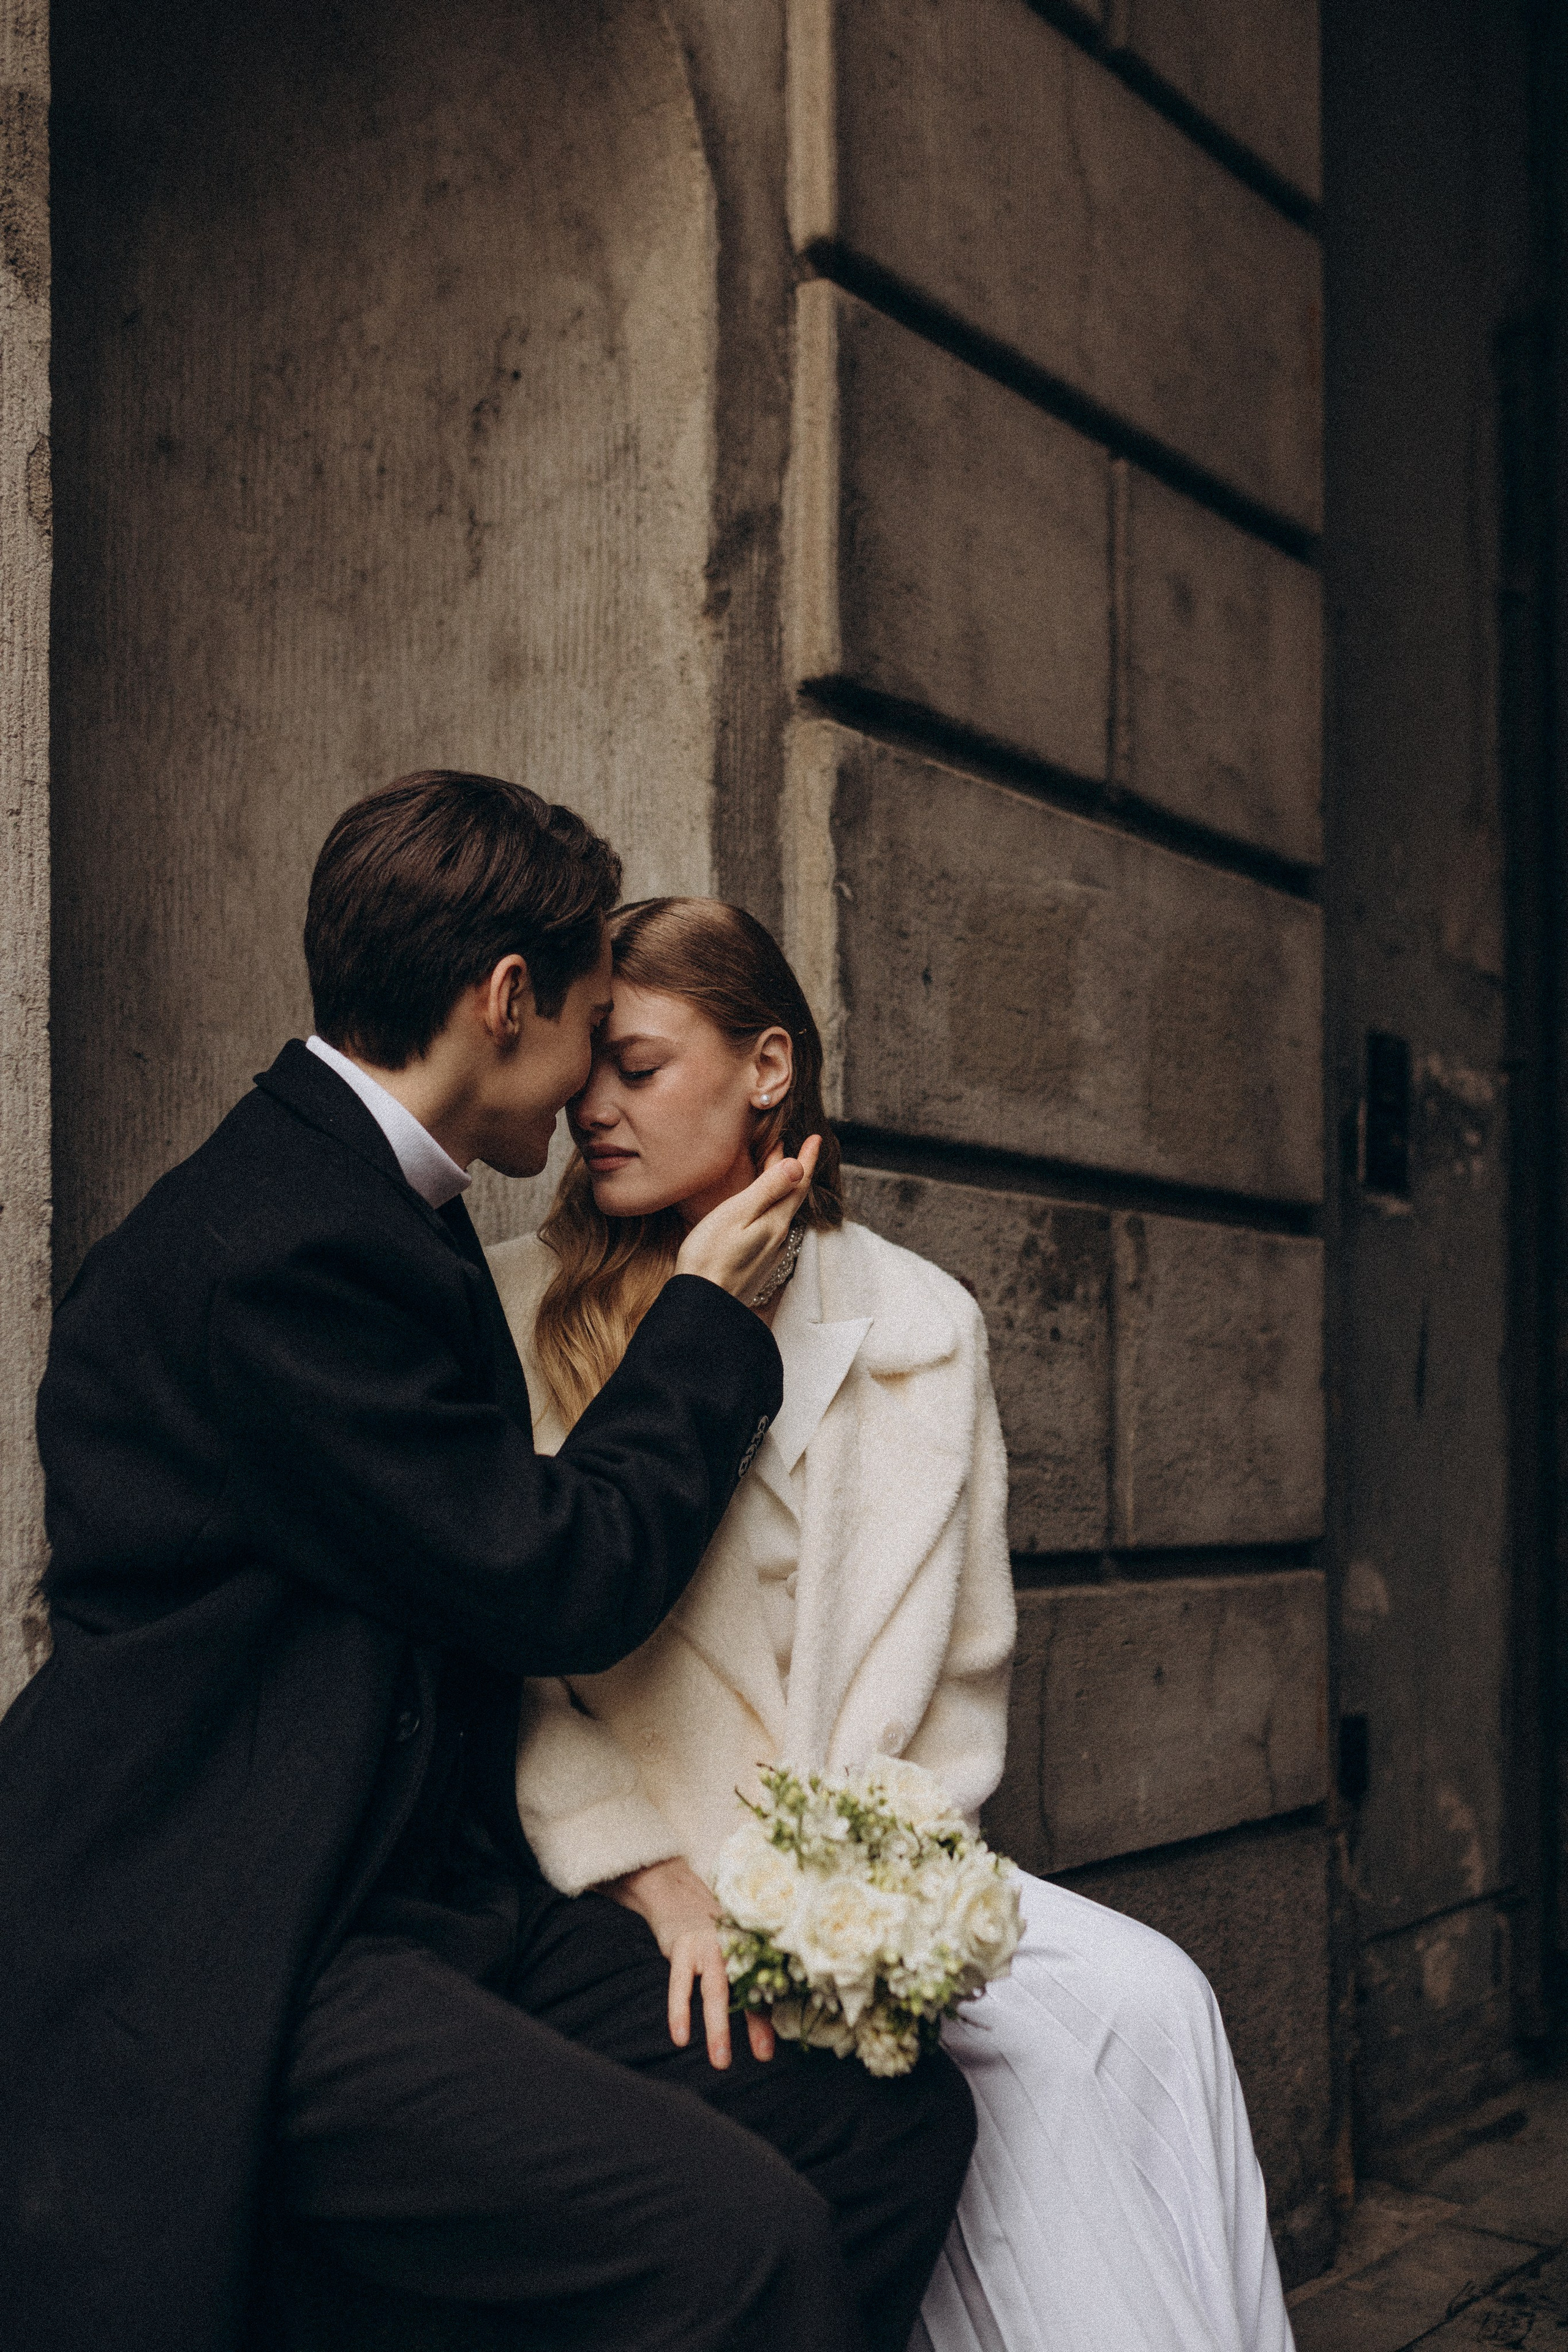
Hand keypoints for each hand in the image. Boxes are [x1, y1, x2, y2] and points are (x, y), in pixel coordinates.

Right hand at [604, 1855, 776, 2068]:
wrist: (676, 1893)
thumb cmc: (710, 1930)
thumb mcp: (732, 1946)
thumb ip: (745, 1976)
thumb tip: (765, 2021)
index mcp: (750, 1948)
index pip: (764, 1989)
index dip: (767, 2021)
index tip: (767, 2055)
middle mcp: (734, 1946)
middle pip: (748, 1991)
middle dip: (755, 2026)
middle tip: (762, 2059)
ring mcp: (707, 1945)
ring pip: (715, 1991)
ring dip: (718, 2028)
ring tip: (720, 2061)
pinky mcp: (682, 1946)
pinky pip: (679, 1984)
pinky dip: (679, 2011)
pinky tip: (680, 2037)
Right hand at [674, 1136, 820, 1302]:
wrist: (703, 1305)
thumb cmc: (710, 1257)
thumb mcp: (738, 1214)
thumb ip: (768, 1190)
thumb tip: (798, 1166)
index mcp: (776, 1222)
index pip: (799, 1184)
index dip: (808, 1159)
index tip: (816, 1137)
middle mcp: (778, 1238)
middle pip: (791, 1196)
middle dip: (793, 1169)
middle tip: (791, 1144)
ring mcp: (768, 1252)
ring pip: (781, 1211)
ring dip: (781, 1187)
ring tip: (774, 1167)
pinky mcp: (756, 1263)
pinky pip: (771, 1225)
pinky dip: (770, 1206)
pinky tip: (759, 1206)